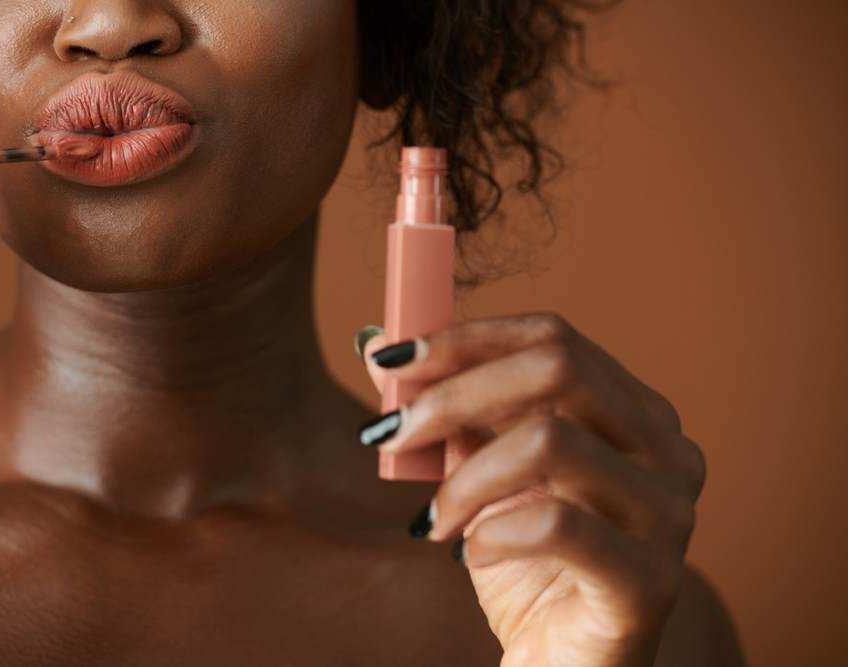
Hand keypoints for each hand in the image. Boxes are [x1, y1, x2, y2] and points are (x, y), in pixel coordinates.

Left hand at [356, 313, 705, 666]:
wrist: (560, 666)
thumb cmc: (525, 565)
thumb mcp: (481, 474)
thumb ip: (449, 412)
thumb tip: (378, 344)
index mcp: (635, 413)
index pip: (554, 338)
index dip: (466, 338)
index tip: (389, 358)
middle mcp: (667, 451)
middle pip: (558, 368)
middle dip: (454, 392)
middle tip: (391, 432)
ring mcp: (669, 514)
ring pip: (548, 440)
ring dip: (465, 477)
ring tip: (434, 520)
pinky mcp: (651, 581)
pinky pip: (555, 524)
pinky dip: (490, 532)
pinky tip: (471, 554)